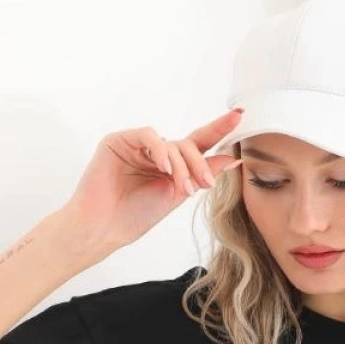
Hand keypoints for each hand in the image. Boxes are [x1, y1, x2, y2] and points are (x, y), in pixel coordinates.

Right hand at [66, 108, 244, 252]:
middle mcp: (155, 152)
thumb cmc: (135, 216)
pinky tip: (163, 168)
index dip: (219, 130)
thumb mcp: (177, 195)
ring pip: (171, 142)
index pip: (198, 144)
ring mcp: (137, 145)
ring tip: (181, 188)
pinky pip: (147, 135)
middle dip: (200, 164)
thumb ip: (202, 174)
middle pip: (188, 145)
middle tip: (205, 184)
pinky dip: (160, 150)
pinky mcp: (119, 140)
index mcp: (170, 165)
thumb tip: (232, 159)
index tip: (240, 116)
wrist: (105, 228)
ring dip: (181, 165)